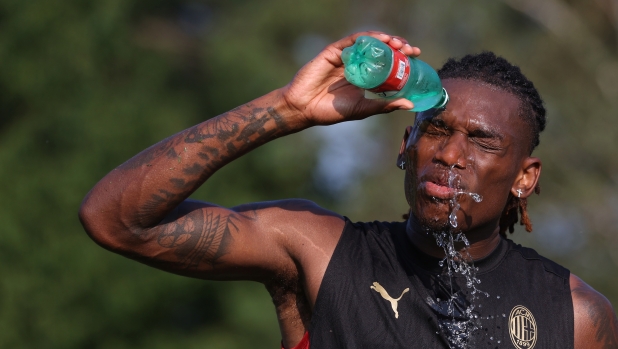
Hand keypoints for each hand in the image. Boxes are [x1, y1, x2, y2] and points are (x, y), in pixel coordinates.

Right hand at [281, 31, 420, 125]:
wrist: (305, 108)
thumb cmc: (331, 111)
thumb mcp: (363, 108)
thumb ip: (385, 105)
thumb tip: (409, 104)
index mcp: (365, 77)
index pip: (387, 63)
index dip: (402, 57)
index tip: (416, 55)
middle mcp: (357, 64)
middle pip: (381, 50)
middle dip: (397, 46)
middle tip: (410, 49)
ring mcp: (346, 57)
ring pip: (369, 43)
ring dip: (385, 40)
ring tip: (398, 43)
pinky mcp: (334, 52)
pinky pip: (353, 40)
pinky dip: (368, 38)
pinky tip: (381, 40)